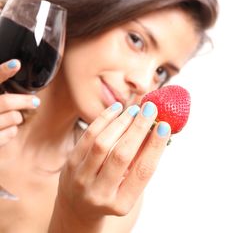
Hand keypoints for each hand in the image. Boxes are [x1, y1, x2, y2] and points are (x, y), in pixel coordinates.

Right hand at [0, 59, 39, 145]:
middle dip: (24, 101)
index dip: (2, 71)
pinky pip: (10, 133)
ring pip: (12, 118)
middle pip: (6, 102)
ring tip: (14, 118)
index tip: (16, 63)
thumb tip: (14, 71)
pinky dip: (12, 130)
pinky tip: (7, 129)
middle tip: (35, 102)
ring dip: (17, 117)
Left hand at [54, 101, 170, 228]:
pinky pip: (88, 136)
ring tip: (134, 109)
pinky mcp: (70, 164)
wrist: (77, 207)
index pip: (142, 171)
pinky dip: (104, 120)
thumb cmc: (113, 192)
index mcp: (121, 204)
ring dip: (121, 122)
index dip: (154, 147)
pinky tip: (117, 109)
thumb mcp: (129, 186)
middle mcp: (100, 193)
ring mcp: (81, 179)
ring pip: (102, 143)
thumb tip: (158, 128)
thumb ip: (141, 161)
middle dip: (138, 129)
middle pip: (121, 155)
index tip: (164, 126)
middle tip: (150, 109)